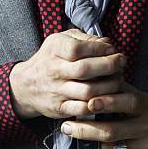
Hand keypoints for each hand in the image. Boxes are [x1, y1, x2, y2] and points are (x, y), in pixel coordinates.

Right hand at [9, 29, 125, 119]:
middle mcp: (54, 70)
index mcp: (54, 49)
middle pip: (85, 70)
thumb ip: (84, 39)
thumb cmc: (50, 58)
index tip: (112, 49)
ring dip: (108, 86)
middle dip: (109, 66)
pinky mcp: (59, 108)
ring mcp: (56, 91)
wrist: (26, 85)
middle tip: (122, 63)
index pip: (78, 49)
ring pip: (87, 92)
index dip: (99, 49)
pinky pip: (82, 109)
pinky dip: (98, 104)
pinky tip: (108, 97)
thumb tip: (107, 43)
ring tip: (118, 80)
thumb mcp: (61, 40)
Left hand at [61, 82, 147, 148]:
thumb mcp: (135, 94)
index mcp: (146, 105)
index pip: (128, 102)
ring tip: (77, 136)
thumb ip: (116, 87)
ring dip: (91, 143)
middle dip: (86, 129)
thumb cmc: (142, 110)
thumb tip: (91, 75)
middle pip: (113, 131)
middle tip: (66, 126)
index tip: (88, 102)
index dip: (108, 102)